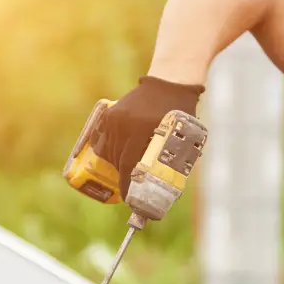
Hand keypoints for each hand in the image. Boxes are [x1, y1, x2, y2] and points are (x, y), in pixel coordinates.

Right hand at [92, 76, 203, 198]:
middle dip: (123, 176)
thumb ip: (174, 160)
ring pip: (108, 152)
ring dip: (116, 164)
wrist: (168, 84)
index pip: (128, 164)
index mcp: (141, 129)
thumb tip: (166, 191)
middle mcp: (124, 123)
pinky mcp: (109, 115)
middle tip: (131, 186)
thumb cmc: (179, 113)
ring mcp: (114, 118)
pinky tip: (116, 156)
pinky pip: (103, 140)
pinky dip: (108, 151)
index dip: (127, 185)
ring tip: (126, 170)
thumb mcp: (180, 137)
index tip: (128, 199)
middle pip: (117, 161)